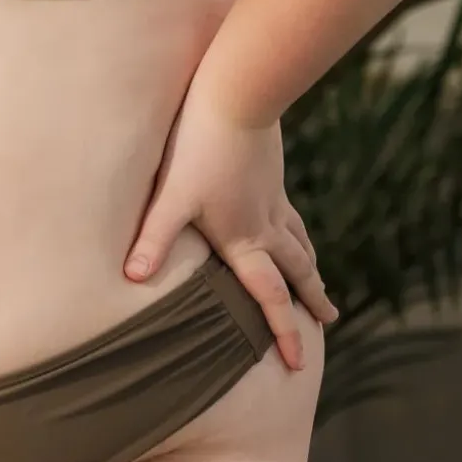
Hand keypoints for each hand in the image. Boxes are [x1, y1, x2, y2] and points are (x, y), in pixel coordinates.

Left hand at [123, 88, 337, 370]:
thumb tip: (132, 278)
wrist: (238, 97)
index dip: (284, 332)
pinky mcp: (273, 177)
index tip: (298, 364)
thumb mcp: (172, 197)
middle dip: (311, 301)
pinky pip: (292, 215)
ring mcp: (274, 200)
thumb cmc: (199, 148)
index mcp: (244, 239)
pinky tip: (294, 227)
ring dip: (311, 268)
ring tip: (320, 285)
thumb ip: (154, 238)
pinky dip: (300, 232)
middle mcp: (266, 225)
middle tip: (328, 322)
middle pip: (297, 272)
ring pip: (300, 242)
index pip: (268, 296)